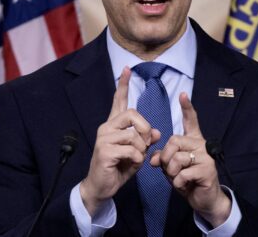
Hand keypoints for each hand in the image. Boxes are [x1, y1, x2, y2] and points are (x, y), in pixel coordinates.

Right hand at [80, 67, 160, 214]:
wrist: (102, 187)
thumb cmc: (118, 168)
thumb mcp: (136, 152)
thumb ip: (145, 139)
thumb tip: (156, 132)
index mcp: (113, 125)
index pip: (118, 101)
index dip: (123, 85)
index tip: (126, 69)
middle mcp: (106, 128)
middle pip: (132, 114)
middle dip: (145, 128)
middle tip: (145, 143)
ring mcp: (104, 138)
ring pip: (134, 135)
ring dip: (141, 150)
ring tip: (134, 159)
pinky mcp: (104, 151)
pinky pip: (131, 150)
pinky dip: (136, 159)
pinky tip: (129, 164)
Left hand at [150, 93, 231, 226]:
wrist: (203, 199)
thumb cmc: (187, 179)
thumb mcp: (171, 167)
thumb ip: (163, 158)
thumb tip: (154, 158)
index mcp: (193, 140)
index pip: (191, 120)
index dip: (187, 107)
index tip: (183, 94)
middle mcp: (201, 145)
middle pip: (174, 141)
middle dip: (166, 158)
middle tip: (170, 170)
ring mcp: (206, 157)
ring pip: (177, 158)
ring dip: (172, 173)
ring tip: (179, 179)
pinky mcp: (207, 170)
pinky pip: (183, 174)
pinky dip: (179, 182)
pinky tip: (185, 185)